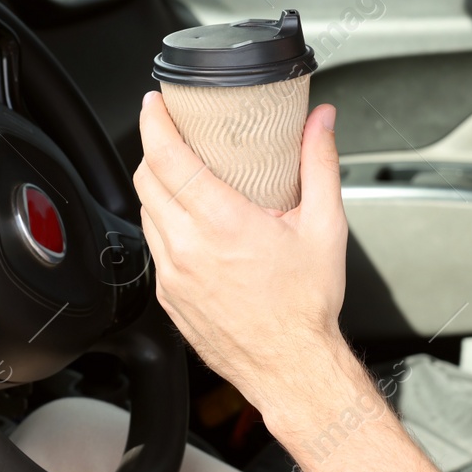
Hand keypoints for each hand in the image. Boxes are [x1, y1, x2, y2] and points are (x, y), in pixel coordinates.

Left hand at [132, 91, 350, 411]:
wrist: (292, 367)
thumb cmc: (307, 306)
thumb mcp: (325, 226)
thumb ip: (320, 164)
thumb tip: (320, 121)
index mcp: (224, 224)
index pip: (169, 159)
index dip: (156, 123)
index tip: (156, 104)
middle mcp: (189, 248)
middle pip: (147, 179)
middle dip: (153, 146)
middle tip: (170, 128)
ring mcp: (173, 274)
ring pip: (146, 211)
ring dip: (157, 184)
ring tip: (181, 171)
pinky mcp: (168, 296)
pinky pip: (155, 244)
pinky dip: (164, 221)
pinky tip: (189, 218)